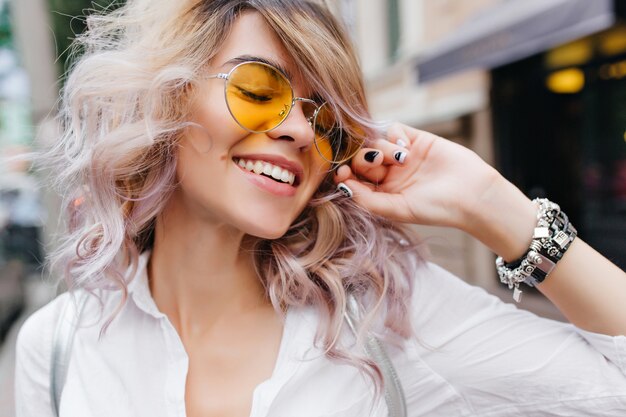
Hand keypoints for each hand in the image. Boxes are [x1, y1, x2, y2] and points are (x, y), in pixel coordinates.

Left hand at [334, 123, 502, 228]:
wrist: (471, 194)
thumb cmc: (435, 208)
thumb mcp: (397, 209)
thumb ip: (367, 199)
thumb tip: (343, 186)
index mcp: (382, 193)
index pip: (355, 179)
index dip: (345, 173)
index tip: (342, 173)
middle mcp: (389, 174)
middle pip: (361, 158)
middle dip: (362, 159)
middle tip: (377, 164)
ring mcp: (402, 156)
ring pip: (375, 142)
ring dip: (382, 148)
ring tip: (402, 159)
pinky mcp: (416, 139)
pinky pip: (393, 129)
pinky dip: (394, 135)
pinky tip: (406, 149)